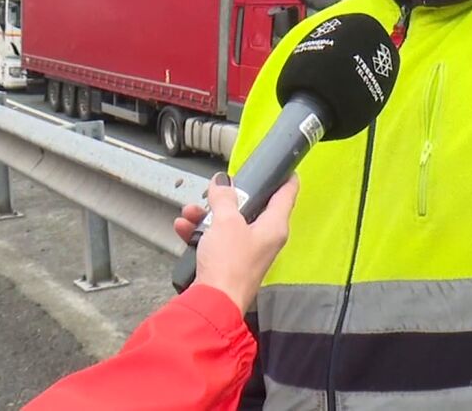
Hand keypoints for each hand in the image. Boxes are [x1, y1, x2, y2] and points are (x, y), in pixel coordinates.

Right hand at [173, 173, 298, 311]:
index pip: (287, 195)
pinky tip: (184, 228)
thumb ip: (225, 198)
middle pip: (251, 208)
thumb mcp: (226, 222)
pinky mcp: (229, 262)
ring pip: (228, 223)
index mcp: (274, 226)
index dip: (285, 178)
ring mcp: (247, 251)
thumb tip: (223, 182)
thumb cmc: (228, 265)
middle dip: (228, 198)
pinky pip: (215, 240)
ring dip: (207, 215)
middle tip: (215, 191)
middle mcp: (264, 239)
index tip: (283, 168)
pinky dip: (200, 233)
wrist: (212, 303)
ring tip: (191, 212)